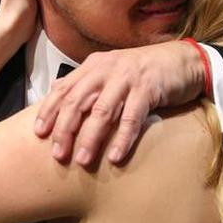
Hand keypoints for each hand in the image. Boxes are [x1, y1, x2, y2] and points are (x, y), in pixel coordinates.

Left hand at [34, 40, 205, 165]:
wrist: (183, 61)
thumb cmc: (143, 72)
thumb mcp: (111, 72)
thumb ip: (87, 84)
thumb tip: (56, 97)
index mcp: (94, 66)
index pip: (64, 89)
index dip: (49, 111)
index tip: (39, 134)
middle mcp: (107, 69)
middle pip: (78, 101)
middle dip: (65, 130)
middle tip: (58, 155)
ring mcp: (128, 78)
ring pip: (102, 111)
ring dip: (91, 138)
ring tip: (83, 161)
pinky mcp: (148, 88)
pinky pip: (132, 117)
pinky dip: (122, 138)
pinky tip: (115, 157)